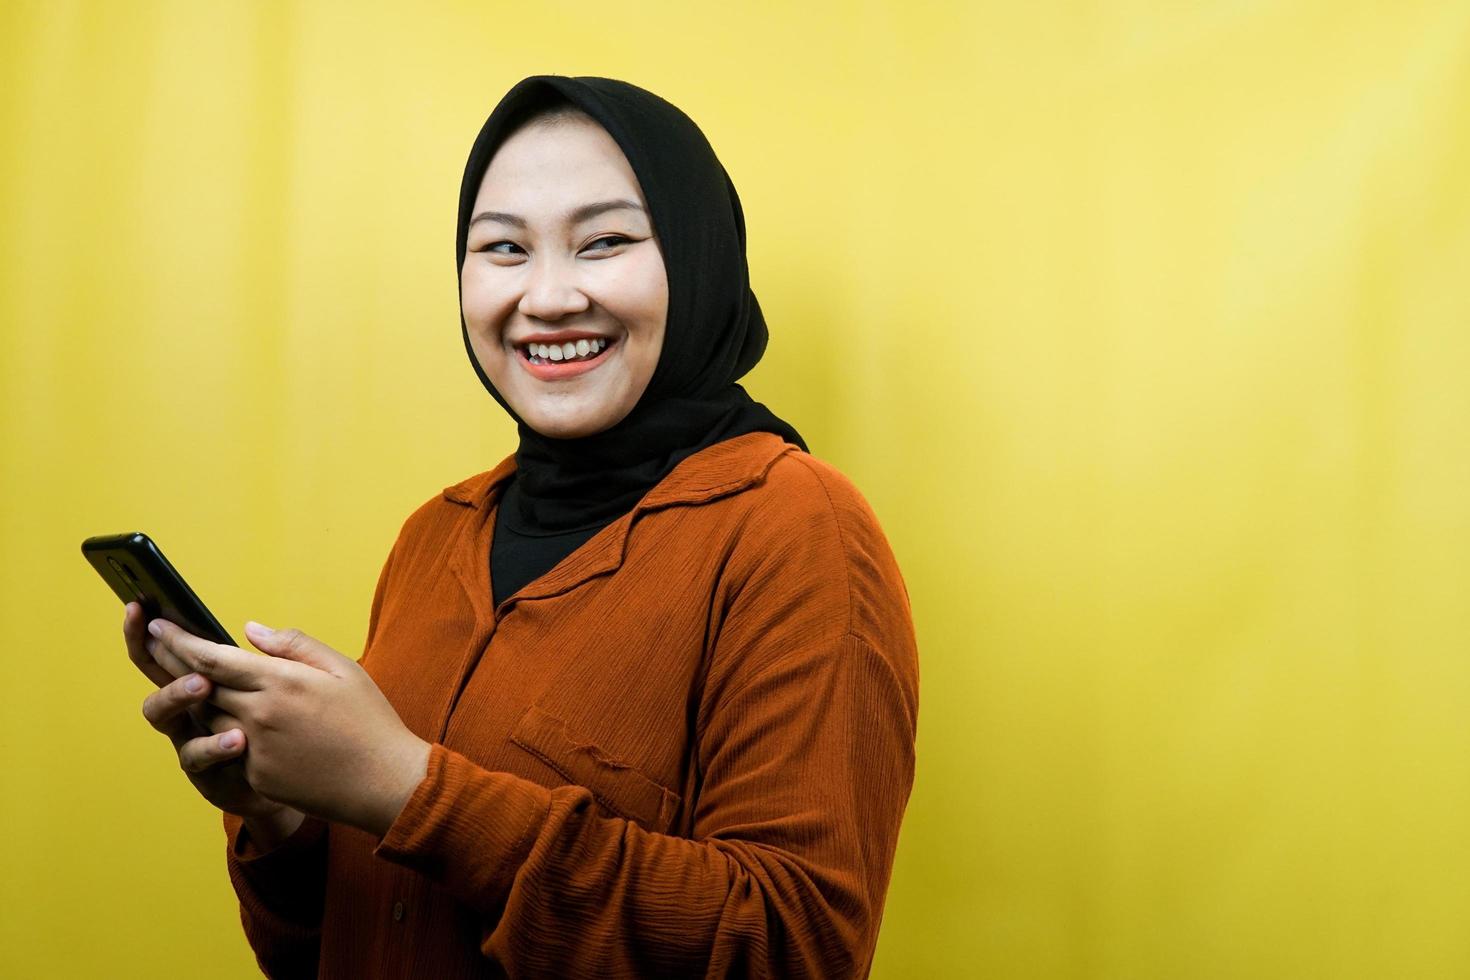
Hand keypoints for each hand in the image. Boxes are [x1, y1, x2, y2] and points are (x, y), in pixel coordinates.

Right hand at [125, 602, 295, 823]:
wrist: (303, 780)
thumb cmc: (293, 725)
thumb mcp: (295, 684)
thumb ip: (278, 655)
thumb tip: (250, 628)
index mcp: (208, 679)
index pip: (172, 648)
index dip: (150, 629)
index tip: (137, 605)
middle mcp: (191, 706)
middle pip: (156, 675)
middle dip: (153, 654)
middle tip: (162, 636)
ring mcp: (193, 736)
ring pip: (164, 714)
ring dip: (178, 695)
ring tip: (202, 684)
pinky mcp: (205, 770)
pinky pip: (198, 756)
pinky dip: (214, 745)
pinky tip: (237, 738)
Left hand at [146, 617, 430, 837]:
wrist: (383, 781)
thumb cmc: (368, 721)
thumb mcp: (342, 669)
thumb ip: (294, 645)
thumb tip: (250, 631)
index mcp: (281, 681)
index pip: (214, 657)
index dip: (180, 640)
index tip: (158, 625)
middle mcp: (260, 714)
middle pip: (200, 685)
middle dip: (173, 662)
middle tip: (154, 642)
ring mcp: (256, 749)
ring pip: (209, 717)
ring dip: (196, 699)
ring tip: (185, 677)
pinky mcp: (257, 776)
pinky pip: (230, 748)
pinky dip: (225, 731)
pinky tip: (225, 721)